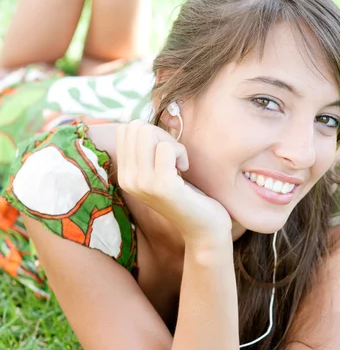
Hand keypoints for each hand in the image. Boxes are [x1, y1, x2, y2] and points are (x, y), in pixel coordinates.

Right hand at [116, 120, 232, 245]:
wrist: (204, 228)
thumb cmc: (187, 195)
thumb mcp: (159, 171)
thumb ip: (146, 151)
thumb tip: (139, 121)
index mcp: (124, 175)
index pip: (126, 129)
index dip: (151, 132)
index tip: (165, 153)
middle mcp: (128, 180)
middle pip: (136, 127)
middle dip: (161, 134)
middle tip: (175, 156)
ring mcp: (142, 183)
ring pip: (148, 133)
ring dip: (171, 142)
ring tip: (179, 163)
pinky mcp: (162, 186)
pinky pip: (167, 148)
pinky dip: (181, 152)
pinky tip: (185, 169)